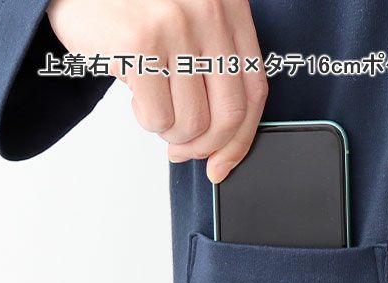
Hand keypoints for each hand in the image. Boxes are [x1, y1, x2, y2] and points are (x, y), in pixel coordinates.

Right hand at [46, 0, 267, 181]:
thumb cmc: (133, 11)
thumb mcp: (189, 25)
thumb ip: (215, 70)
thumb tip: (223, 145)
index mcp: (231, 8)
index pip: (254, 92)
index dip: (241, 138)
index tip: (223, 162)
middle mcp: (210, 13)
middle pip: (229, 115)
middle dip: (204, 147)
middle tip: (183, 150)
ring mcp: (176, 26)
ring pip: (193, 124)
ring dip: (170, 132)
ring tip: (153, 105)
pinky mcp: (140, 43)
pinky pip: (158, 117)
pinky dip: (145, 119)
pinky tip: (136, 94)